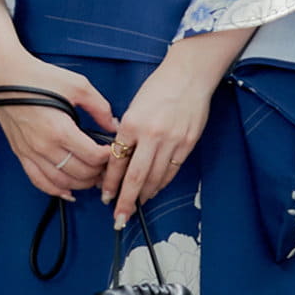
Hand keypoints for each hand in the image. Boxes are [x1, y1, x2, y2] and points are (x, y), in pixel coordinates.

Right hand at [0, 44, 117, 201]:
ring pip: (62, 182)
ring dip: (81, 184)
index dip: (109, 157)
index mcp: (60, 129)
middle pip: (80, 173)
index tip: (114, 150)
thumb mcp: (78, 85)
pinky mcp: (21, 154)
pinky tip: (68, 191)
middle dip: (99, 172)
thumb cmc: (39, 77)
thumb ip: (100, 107)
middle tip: (109, 166)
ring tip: (94, 178)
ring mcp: (31, 153)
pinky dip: (56, 190)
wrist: (4, 76)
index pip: (93, 156)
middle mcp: (44, 146)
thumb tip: (113, 125)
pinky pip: (39, 181)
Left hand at [102, 48, 219, 224]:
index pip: (117, 162)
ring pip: (156, 178)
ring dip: (145, 195)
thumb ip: (127, 134)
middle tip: (119, 218)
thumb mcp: (134, 108)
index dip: (110, 183)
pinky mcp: (187, 144)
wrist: (189, 76)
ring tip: (137, 205)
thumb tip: (119, 160)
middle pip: (136, 178)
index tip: (106, 197)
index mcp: (132, 124)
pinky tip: (154, 190)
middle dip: (126, 201)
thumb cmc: (158, 88)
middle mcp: (151, 135)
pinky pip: (172, 171)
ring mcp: (171, 141)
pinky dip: (162, 183)